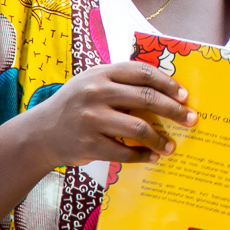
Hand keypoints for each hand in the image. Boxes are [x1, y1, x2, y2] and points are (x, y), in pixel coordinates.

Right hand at [11, 62, 194, 174]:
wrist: (39, 134)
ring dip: (159, 138)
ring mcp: (90, 119)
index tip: (184, 95)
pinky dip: (142, 156)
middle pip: (146, 98)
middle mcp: (95, 93)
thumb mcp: (91, 84)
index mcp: (100, 73)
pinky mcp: (88, 144)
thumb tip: (166, 92)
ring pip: (138, 127)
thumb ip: (120, 84)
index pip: (142, 72)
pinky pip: (124, 151)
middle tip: (191, 119)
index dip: (167, 82)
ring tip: (171, 146)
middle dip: (174, 110)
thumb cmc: (74, 106)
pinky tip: (152, 157)